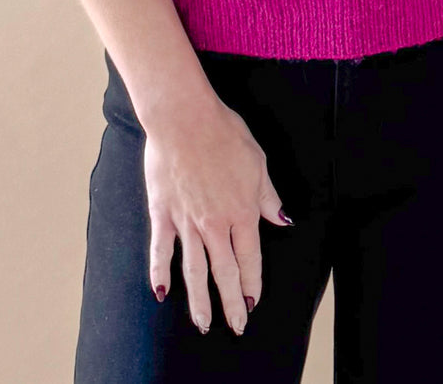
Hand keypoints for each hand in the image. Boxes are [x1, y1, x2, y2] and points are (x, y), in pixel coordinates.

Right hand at [144, 96, 290, 335]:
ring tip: (204, 324)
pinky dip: (160, 273)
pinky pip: (162, 250)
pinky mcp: (163, 213)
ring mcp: (187, 221)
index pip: (250, 258)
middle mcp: (215, 224)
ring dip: (200, 300)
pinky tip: (161, 294)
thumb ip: (268, 196)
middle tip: (236, 325)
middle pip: (225, 272)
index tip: (254, 301)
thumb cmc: (223, 133)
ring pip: (195, 270)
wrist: (184, 118)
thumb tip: (282, 219)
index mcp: (242, 211)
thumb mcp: (257, 161)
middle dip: (232, 302)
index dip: (253, 283)